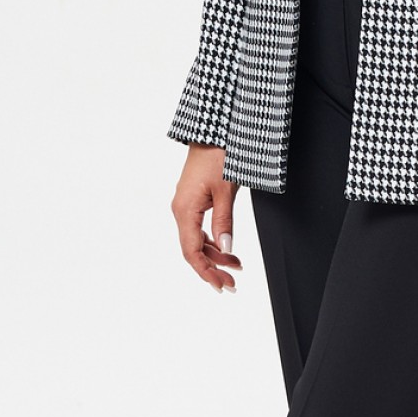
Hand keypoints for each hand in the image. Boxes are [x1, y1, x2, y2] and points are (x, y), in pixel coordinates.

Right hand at [171, 145, 243, 292]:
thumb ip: (225, 221)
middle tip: (232, 283)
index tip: (221, 285)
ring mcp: (186, 206)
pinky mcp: (193, 201)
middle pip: (193, 249)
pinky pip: (199, 229)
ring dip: (215, 256)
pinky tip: (227, 249)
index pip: (191, 251)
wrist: (213, 132)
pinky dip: (213, 241)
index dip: (206, 271)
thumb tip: (226, 248)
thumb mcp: (225, 190)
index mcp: (184, 210)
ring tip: (236, 266)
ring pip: (197, 240)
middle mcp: (181, 210)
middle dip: (212, 268)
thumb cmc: (218, 155)